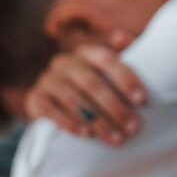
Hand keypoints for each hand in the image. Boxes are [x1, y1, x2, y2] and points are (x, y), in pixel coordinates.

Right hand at [23, 45, 147, 146]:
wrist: (56, 107)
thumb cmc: (92, 90)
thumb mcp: (109, 75)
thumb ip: (122, 57)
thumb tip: (120, 37)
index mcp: (85, 53)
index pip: (106, 60)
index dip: (125, 79)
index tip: (142, 100)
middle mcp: (64, 63)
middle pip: (91, 83)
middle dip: (115, 107)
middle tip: (132, 128)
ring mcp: (47, 80)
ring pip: (73, 99)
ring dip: (97, 120)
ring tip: (115, 138)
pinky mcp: (34, 99)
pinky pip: (51, 110)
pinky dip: (69, 122)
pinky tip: (86, 134)